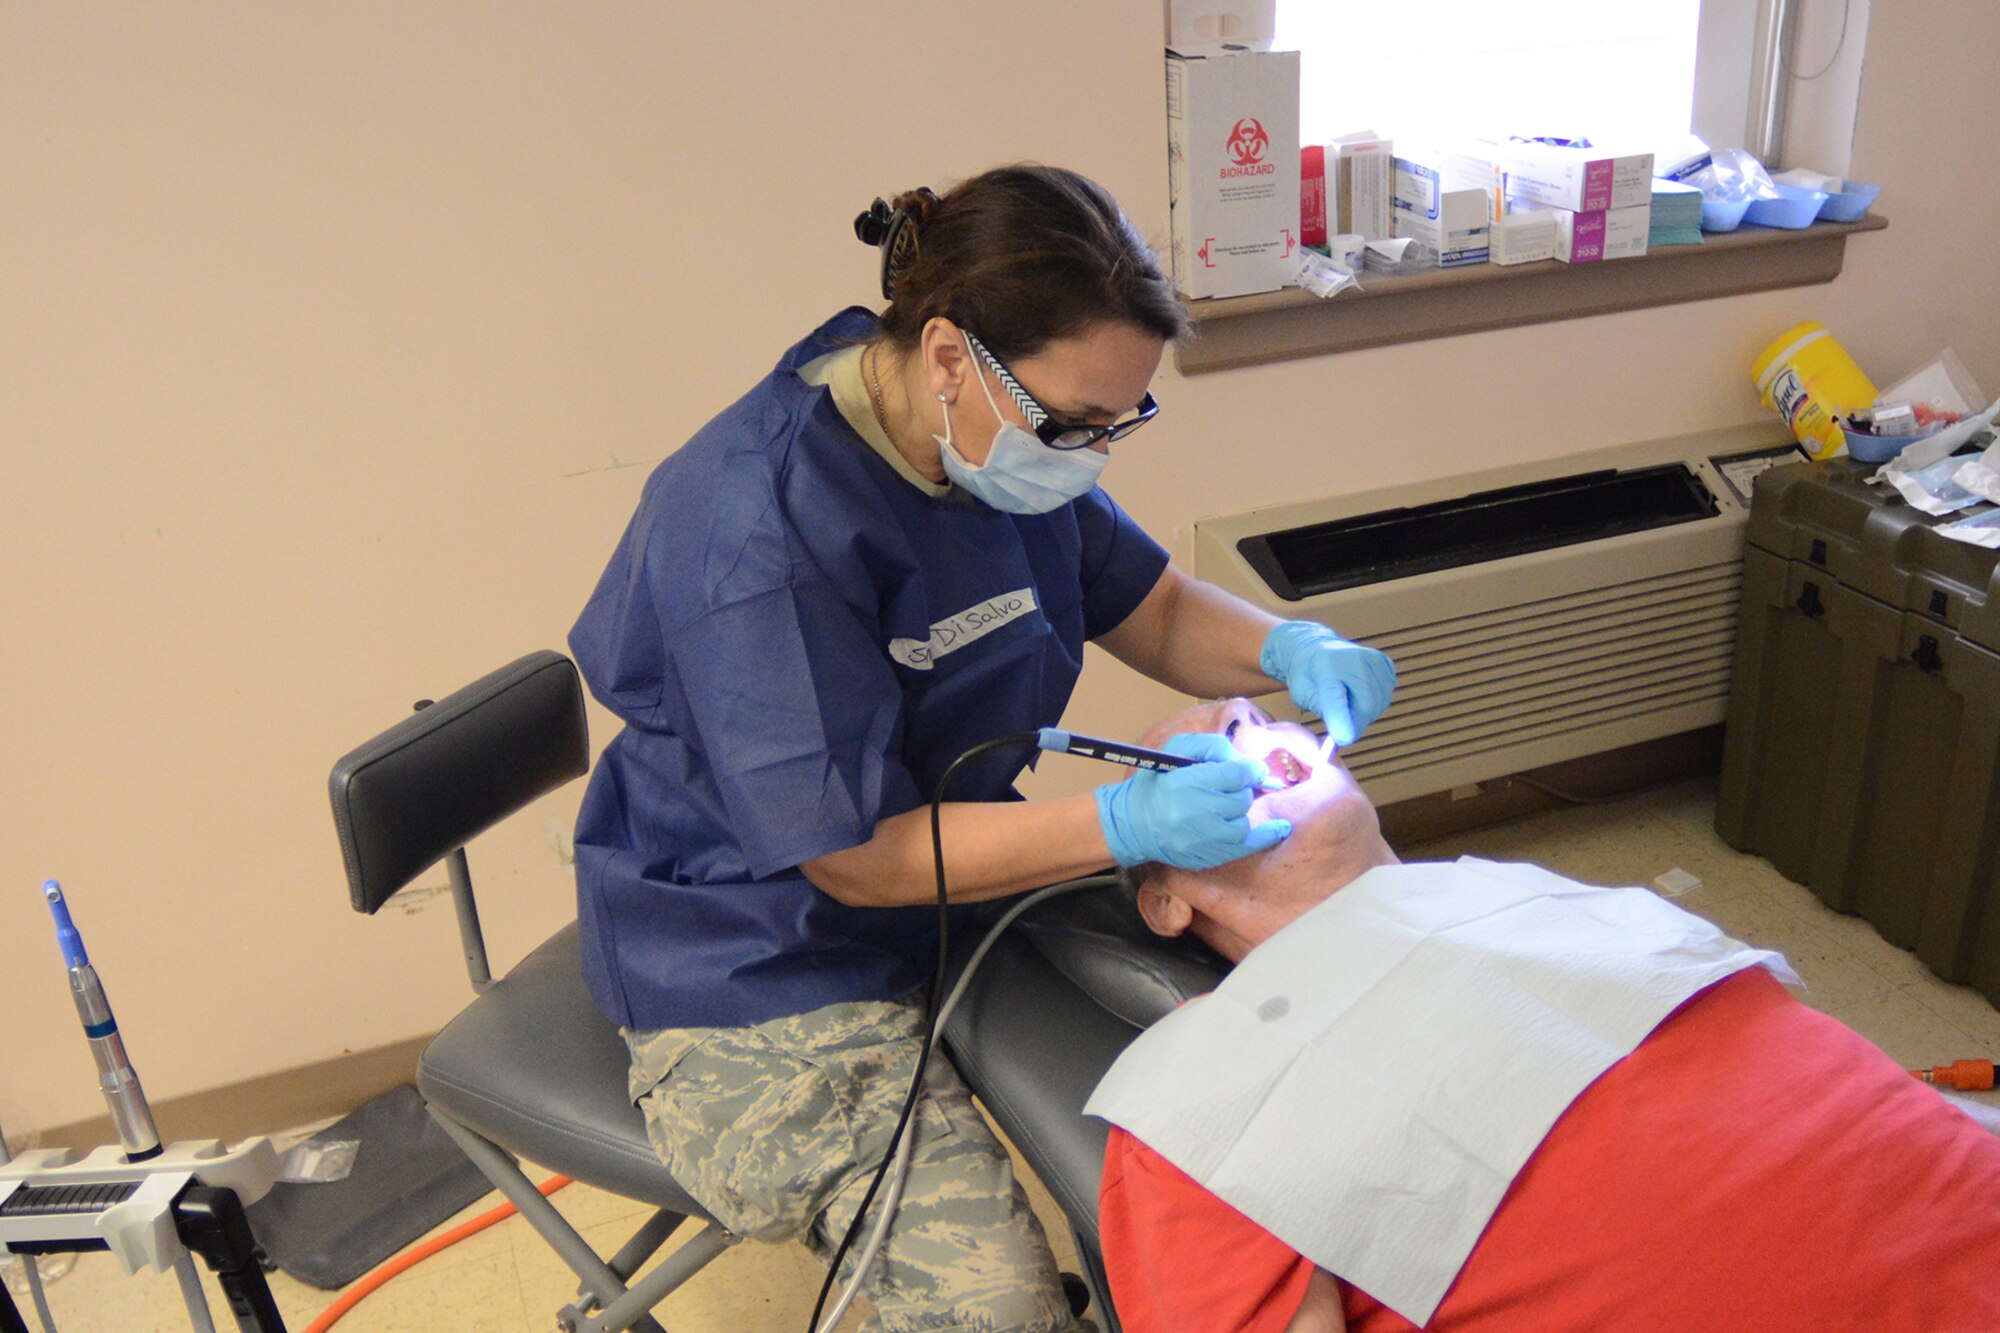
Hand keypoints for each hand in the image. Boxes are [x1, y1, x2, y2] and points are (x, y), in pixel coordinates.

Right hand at [1095, 732, 1292, 869]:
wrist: (1134, 822)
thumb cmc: (1157, 781)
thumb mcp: (1178, 749)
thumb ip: (1213, 747)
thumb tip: (1245, 761)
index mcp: (1189, 783)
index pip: (1238, 774)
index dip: (1250, 770)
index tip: (1252, 770)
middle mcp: (1198, 814)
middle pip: (1242, 798)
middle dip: (1239, 790)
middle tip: (1227, 787)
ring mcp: (1204, 839)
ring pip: (1243, 821)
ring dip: (1238, 811)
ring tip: (1223, 806)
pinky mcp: (1207, 856)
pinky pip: (1245, 847)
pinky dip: (1265, 836)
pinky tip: (1280, 829)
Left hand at [1259, 621, 1396, 745]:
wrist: (1318, 650)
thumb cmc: (1308, 675)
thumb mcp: (1301, 693)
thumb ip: (1320, 711)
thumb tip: (1343, 735)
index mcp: (1325, 665)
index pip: (1334, 696)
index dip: (1340, 719)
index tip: (1343, 740)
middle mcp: (1353, 658)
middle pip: (1365, 705)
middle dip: (1354, 725)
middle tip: (1341, 731)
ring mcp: (1373, 660)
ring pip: (1377, 705)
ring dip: (1363, 715)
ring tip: (1345, 703)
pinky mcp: (1386, 665)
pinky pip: (1384, 697)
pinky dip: (1373, 704)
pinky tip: (1358, 695)